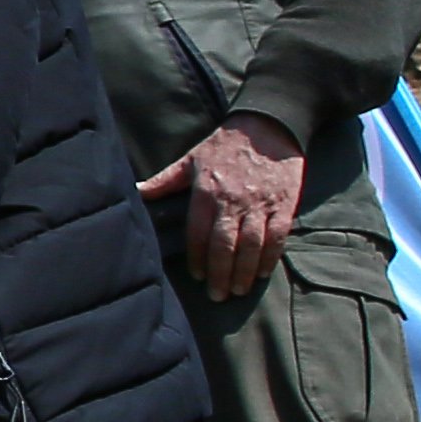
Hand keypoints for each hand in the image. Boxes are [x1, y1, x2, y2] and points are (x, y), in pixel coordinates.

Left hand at [136, 109, 304, 299]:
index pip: (199, 232)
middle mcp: (233, 201)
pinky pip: (278, 236)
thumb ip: (165, 180)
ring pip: (251, 245)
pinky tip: (262, 273)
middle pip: (225, 244)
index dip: (198, 257)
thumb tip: (136, 191)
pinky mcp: (284, 204)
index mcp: (207, 192)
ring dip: (244, 271)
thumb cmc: (225, 144)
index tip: (197, 276)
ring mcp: (260, 204)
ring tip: (237, 290)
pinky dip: (270, 257)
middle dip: (220, 273)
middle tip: (217, 296)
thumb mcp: (191, 159)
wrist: (269, 126)